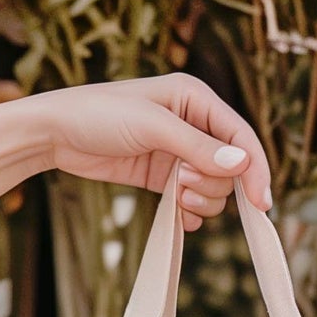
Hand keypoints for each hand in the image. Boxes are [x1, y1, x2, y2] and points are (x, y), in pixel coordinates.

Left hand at [27, 75, 271, 230]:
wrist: (55, 133)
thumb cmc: (99, 114)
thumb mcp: (152, 127)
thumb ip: (197, 146)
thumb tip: (241, 163)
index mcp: (196, 99)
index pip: (241, 137)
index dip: (255, 169)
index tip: (261, 203)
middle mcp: (193, 125)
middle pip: (230, 169)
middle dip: (212, 184)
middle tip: (182, 184)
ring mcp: (178, 154)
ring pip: (212, 189)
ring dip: (200, 200)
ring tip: (174, 195)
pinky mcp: (162, 177)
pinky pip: (191, 202)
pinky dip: (189, 214)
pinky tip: (178, 217)